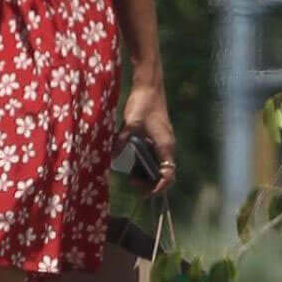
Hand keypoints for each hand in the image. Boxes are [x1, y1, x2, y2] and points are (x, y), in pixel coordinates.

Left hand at [118, 80, 176, 195]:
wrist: (149, 87)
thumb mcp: (130, 123)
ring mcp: (162, 141)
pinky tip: (130, 160)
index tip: (146, 194)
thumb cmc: (143, 104)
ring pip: (157, 165)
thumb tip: (113, 157)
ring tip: (130, 176)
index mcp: (165, 146)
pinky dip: (143, 162)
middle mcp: (166, 146)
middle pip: (162, 173)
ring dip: (146, 173)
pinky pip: (152, 155)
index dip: (159, 187)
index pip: (168, 174)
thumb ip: (122, 141)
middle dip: (149, 182)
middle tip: (133, 184)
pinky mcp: (156, 136)